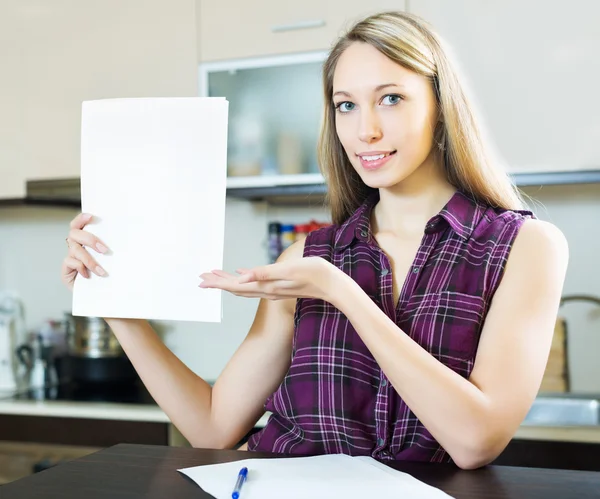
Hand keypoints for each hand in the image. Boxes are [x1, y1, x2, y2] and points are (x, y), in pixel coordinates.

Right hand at [61, 213, 109, 290]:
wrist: (104, 296)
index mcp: (86, 240)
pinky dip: (80, 267)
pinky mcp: (66, 271)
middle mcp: (76, 246)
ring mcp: (70, 258)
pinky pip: (69, 263)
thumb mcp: (115, 259)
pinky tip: (88, 275)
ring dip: (90, 260)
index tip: (91, 216)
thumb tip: (131, 238)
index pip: (79, 224)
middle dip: (90, 239)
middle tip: (105, 250)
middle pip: (75, 234)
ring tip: (102, 271)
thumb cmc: (111, 274)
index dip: (81, 218)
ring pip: (74, 250)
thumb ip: (114, 248)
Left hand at [199, 257, 341, 302]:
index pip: (236, 286)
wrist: (335, 286)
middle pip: (237, 288)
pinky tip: (241, 272)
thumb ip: (266, 272)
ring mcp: (274, 290)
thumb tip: (242, 276)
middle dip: (218, 283)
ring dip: (229, 281)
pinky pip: (256, 284)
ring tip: (215, 276)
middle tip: (200, 278)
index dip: (218, 283)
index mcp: (267, 286)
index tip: (201, 280)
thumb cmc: (316, 274)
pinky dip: (245, 278)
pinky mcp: (281, 286)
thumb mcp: (290, 269)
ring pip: (245, 286)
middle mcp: (268, 290)